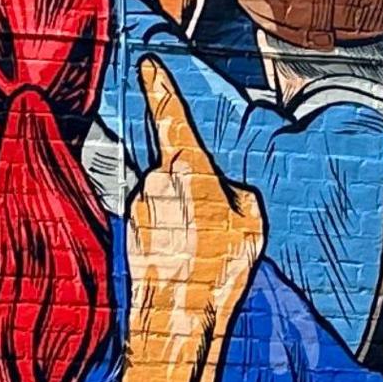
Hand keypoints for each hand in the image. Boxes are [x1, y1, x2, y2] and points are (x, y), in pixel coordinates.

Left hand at [125, 58, 263, 381]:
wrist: (177, 318)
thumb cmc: (217, 270)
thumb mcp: (252, 222)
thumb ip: (238, 192)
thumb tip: (226, 191)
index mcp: (187, 168)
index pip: (170, 116)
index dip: (160, 87)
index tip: (149, 64)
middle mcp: (156, 181)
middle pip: (176, 169)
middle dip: (194, 189)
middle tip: (215, 225)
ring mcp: (139, 208)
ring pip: (164, 199)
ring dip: (182, 217)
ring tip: (202, 251)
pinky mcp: (130, 232)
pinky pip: (155, 223)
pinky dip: (169, 237)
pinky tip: (186, 262)